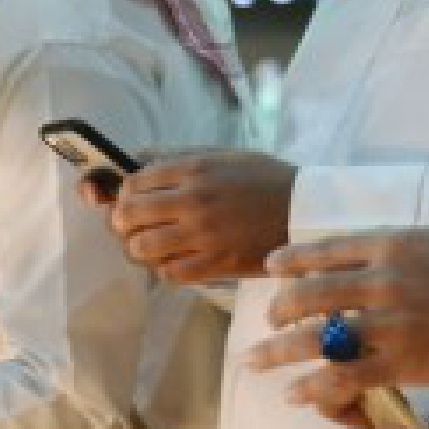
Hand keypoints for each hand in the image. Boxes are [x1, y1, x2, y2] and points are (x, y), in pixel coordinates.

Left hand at [106, 150, 296, 283]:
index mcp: (194, 169)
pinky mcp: (217, 263)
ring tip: (151, 246)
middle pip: (128, 215)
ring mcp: (203, 234)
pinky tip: (174, 261)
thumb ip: (178, 157)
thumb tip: (136, 157)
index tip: (131, 201)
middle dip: (122, 222)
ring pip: (141, 247)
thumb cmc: (264, 179)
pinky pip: (169, 273)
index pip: (132, 183)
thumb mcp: (222, 155)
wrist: (306, 210)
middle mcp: (193, 200)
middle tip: (133, 226)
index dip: (124, 194)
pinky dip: (164, 269)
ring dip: (139, 248)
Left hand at [246, 218, 428, 404]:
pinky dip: (314, 388)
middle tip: (268, 323)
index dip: (292, 261)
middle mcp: (383, 280)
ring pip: (316, 339)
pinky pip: (344, 378)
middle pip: (309, 295)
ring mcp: (392, 324)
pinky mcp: (408, 365)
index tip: (272, 268)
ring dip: (278, 352)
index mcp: (396, 242)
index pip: (325, 250)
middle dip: (280, 311)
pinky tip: (295, 396)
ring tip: (255, 362)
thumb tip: (422, 234)